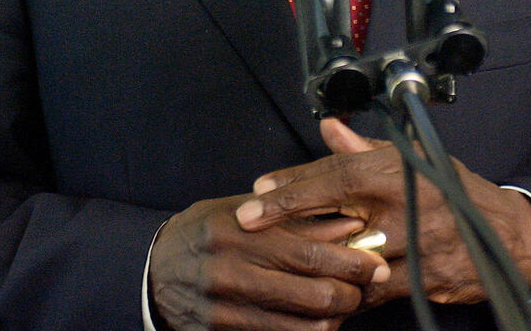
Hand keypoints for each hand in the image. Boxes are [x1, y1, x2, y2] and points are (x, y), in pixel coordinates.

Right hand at [149, 191, 389, 330]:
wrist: (154, 272)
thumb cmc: (206, 234)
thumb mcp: (243, 211)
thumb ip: (294, 218)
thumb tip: (350, 223)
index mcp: (241, 229)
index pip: (311, 251)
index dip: (352, 260)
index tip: (376, 261)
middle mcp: (234, 270)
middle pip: (314, 293)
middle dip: (351, 293)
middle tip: (366, 286)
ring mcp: (228, 308)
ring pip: (304, 326)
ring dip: (334, 318)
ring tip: (342, 304)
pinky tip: (314, 321)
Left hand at [235, 120, 530, 307]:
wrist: (504, 236)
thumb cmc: (451, 189)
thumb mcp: (412, 157)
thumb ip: (364, 149)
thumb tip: (330, 128)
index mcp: (397, 172)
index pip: (335, 174)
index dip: (294, 183)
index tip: (259, 190)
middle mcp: (402, 207)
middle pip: (332, 216)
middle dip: (287, 222)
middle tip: (248, 223)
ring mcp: (411, 249)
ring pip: (346, 258)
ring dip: (309, 259)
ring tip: (272, 256)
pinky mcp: (418, 282)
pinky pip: (369, 291)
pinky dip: (342, 290)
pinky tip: (316, 289)